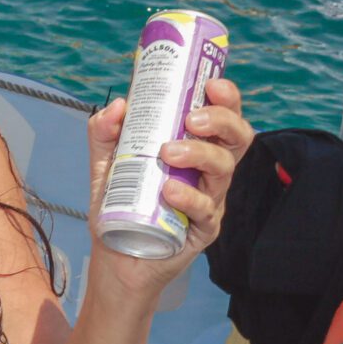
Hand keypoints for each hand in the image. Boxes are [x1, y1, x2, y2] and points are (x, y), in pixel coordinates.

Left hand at [83, 77, 252, 291]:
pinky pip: (207, 210)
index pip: (222, 117)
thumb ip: (105, 133)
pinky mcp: (203, 230)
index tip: (210, 84)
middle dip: (222, 120)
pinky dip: (189, 197)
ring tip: (168, 153)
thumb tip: (117, 105)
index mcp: (194, 149)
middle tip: (191, 119)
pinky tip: (169, 191)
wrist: (114, 259)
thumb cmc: (119, 208)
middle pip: (237, 139)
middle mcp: (208, 172)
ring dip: (200, 153)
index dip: (226, 98)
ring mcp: (210, 200)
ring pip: (225, 169)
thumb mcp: (105, 165)